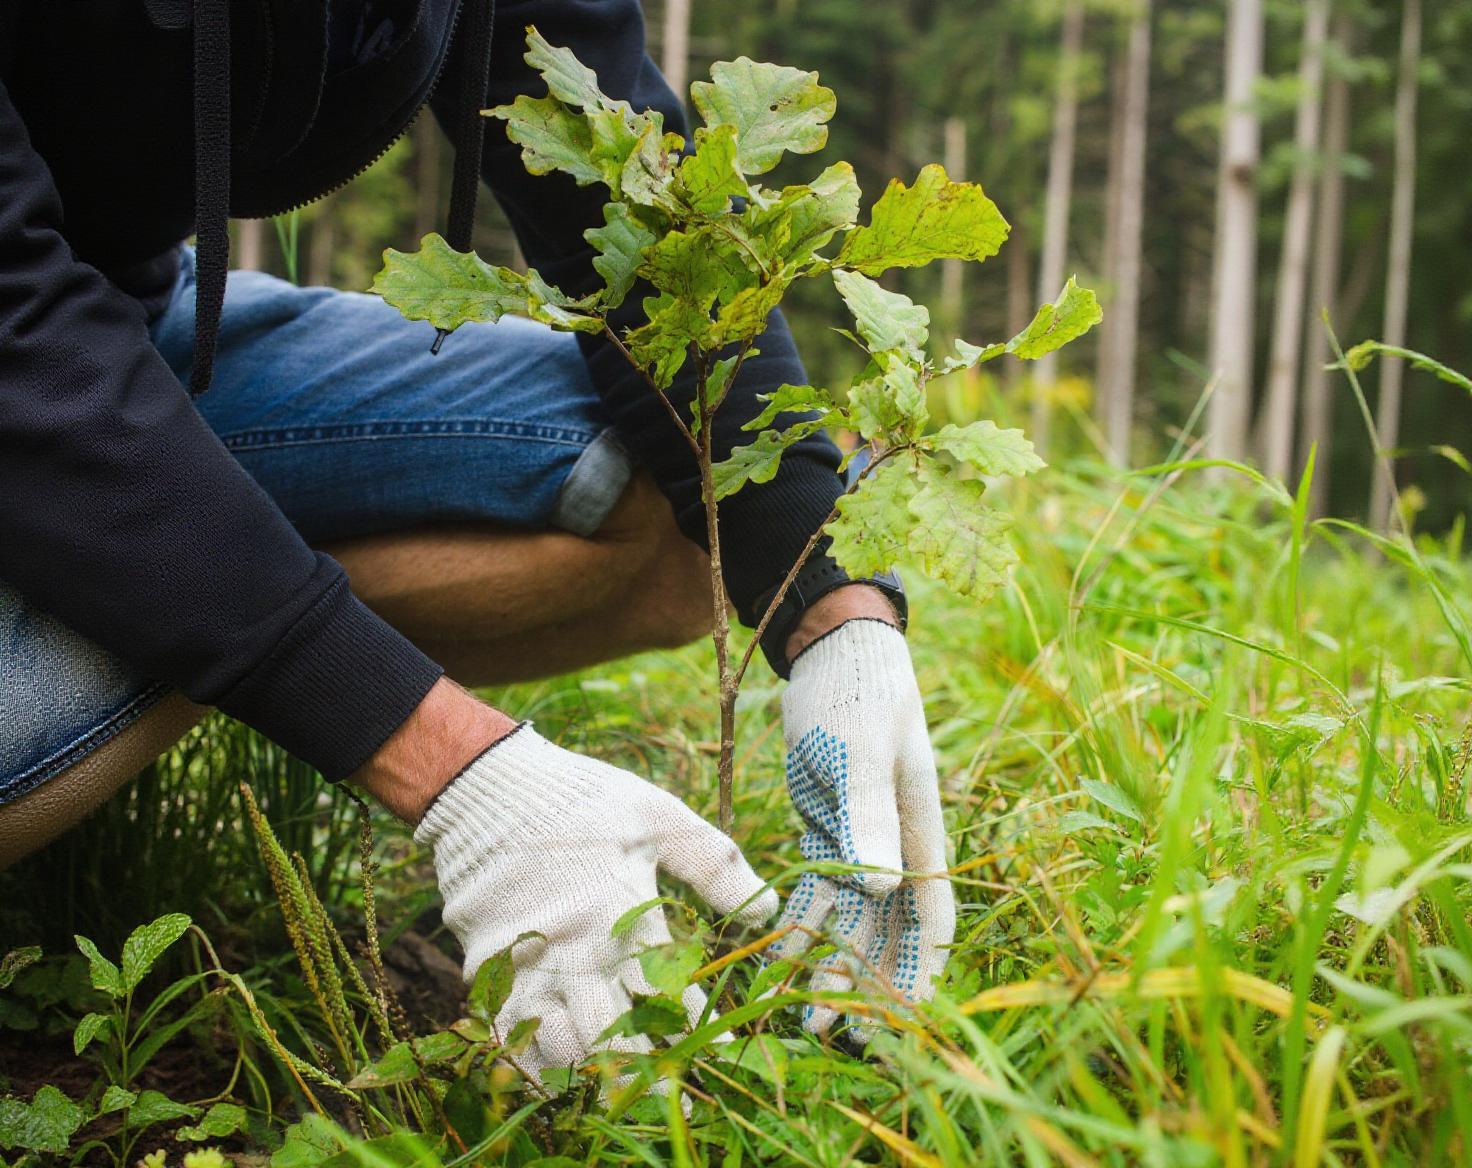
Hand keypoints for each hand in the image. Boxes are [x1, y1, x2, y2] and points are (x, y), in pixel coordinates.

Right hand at [413, 725, 777, 1087]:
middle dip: (650, 1068)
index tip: (719, 1053)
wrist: (485, 785)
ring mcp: (527, 965)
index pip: (669, 994)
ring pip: (563, 1047)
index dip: (698, 1030)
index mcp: (624, 914)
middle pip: (617, 1037)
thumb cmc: (582, 799)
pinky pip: (512, 1034)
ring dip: (594, 1068)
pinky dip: (537, 1058)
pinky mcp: (488, 968)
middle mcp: (576, 950)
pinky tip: (560, 1067)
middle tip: (674, 1086)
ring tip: (621, 1082)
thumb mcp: (658, 815)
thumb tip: (766, 909)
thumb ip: (714, 863)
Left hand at [770, 618, 954, 1037]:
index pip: (930, 915)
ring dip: (832, 965)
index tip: (906, 1021)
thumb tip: (880, 888)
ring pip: (851, 919)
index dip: (921, 969)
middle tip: (832, 1031)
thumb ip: (870, 815)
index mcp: (918, 829)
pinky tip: (777, 959)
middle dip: (868, 984)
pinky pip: (818, 891)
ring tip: (802, 1012)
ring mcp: (861, 838)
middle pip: (889, 931)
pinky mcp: (826, 828)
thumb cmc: (857, 693)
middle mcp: (895, 844)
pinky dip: (802, 926)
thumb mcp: (861, 751)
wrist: (831, 651)